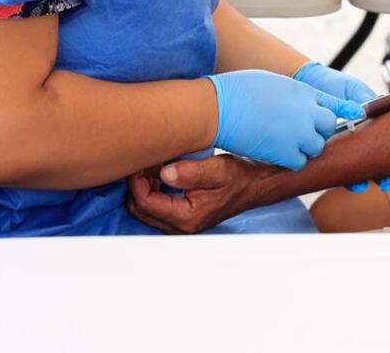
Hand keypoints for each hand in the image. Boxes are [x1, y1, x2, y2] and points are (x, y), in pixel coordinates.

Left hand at [128, 154, 268, 233]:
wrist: (252, 186)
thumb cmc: (237, 178)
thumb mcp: (216, 169)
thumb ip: (189, 172)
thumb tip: (164, 173)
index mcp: (187, 217)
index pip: (145, 203)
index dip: (136, 181)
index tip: (139, 162)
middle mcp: (181, 226)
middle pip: (139, 209)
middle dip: (137, 184)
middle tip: (145, 162)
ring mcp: (179, 224)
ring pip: (144, 209)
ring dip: (144, 186)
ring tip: (155, 165)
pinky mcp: (179, 218)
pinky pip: (154, 207)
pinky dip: (152, 190)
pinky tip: (161, 173)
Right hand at [208, 70, 362, 170]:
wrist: (219, 106)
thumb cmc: (238, 91)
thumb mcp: (275, 83)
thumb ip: (295, 95)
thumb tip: (303, 106)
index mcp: (304, 91)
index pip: (336, 104)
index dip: (343, 112)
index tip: (354, 115)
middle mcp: (307, 112)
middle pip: (328, 127)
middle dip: (318, 131)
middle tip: (299, 132)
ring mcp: (298, 133)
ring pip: (315, 147)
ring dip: (304, 147)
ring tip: (283, 141)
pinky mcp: (285, 153)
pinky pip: (299, 162)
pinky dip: (290, 160)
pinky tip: (276, 152)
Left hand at [291, 65, 389, 192]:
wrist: (307, 90)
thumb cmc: (334, 88)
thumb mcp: (353, 89)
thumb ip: (368, 101)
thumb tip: (376, 109)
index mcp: (386, 122)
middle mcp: (377, 139)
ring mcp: (361, 150)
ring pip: (379, 170)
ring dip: (387, 178)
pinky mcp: (342, 158)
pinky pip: (351, 173)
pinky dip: (356, 181)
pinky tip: (361, 184)